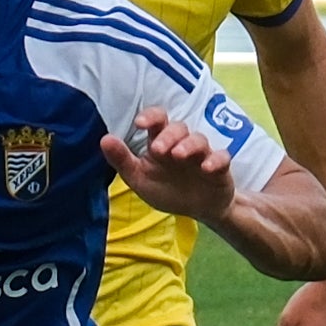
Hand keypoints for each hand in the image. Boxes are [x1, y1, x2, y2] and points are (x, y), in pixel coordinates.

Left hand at [101, 106, 235, 222]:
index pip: (158, 121)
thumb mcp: (140, 179)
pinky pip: (222, 157)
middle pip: (178, 128)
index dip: (151, 117)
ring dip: (188, 145)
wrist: (199, 209)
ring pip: (199, 139)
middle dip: (168, 135)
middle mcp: (182, 144)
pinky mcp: (220, 167)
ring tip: (178, 155)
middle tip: (157, 149)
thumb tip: (104, 139)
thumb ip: (122, 160)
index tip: (140, 123)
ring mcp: (202, 154)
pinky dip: (215, 160)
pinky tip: (207, 168)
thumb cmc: (167, 190)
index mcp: (161, 143)